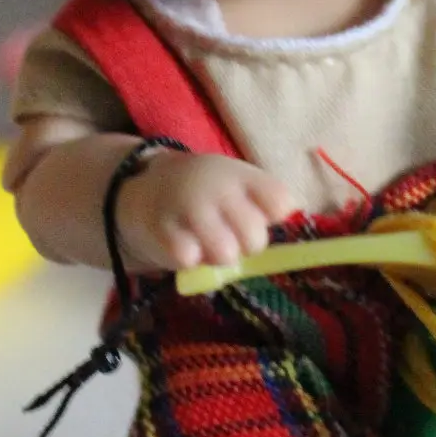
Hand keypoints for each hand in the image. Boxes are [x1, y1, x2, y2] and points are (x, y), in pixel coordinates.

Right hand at [116, 151, 296, 270]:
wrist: (146, 187)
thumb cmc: (205, 195)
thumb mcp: (236, 186)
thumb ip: (263, 204)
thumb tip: (290, 232)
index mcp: (241, 175)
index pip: (280, 203)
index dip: (273, 219)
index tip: (261, 216)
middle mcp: (218, 186)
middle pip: (255, 238)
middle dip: (246, 246)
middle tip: (229, 234)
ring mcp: (189, 207)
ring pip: (226, 255)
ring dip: (219, 257)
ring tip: (207, 242)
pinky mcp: (164, 231)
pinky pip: (192, 261)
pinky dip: (190, 260)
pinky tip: (182, 242)